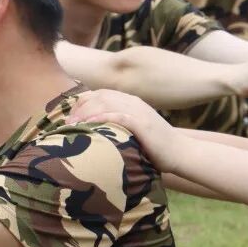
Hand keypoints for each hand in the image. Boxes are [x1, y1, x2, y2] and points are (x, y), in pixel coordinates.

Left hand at [68, 89, 182, 171]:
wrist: (181, 153)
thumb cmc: (153, 146)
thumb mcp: (132, 130)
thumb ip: (115, 125)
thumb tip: (91, 132)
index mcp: (130, 101)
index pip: (99, 94)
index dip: (81, 103)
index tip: (69, 117)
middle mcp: (133, 102)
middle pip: (100, 96)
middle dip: (80, 107)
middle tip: (67, 123)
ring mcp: (139, 112)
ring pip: (107, 103)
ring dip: (87, 112)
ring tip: (73, 124)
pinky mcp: (144, 124)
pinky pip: (120, 116)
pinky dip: (103, 118)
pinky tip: (90, 125)